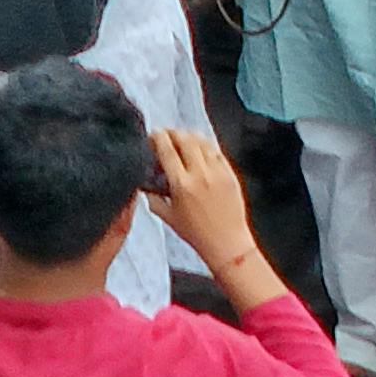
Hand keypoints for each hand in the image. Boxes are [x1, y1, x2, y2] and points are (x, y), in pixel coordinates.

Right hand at [141, 120, 267, 279]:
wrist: (227, 243)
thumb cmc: (198, 234)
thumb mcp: (168, 217)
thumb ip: (153, 198)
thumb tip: (145, 184)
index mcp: (182, 184)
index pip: (166, 148)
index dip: (157, 137)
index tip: (153, 135)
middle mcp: (200, 174)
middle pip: (184, 138)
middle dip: (172, 133)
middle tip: (166, 136)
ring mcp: (217, 172)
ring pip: (202, 140)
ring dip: (189, 136)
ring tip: (183, 142)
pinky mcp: (230, 174)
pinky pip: (216, 151)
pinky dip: (205, 146)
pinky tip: (200, 152)